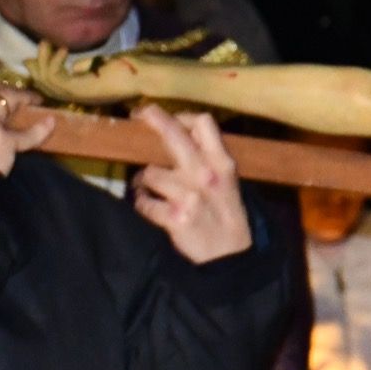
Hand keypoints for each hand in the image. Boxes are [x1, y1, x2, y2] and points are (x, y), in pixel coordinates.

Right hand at [28, 42, 148, 105]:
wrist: (148, 75)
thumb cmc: (132, 68)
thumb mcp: (104, 66)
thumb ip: (88, 67)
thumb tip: (74, 65)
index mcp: (84, 93)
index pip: (53, 87)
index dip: (41, 72)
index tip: (35, 56)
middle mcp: (80, 97)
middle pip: (46, 87)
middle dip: (38, 66)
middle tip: (41, 45)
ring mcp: (81, 95)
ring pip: (48, 82)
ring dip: (44, 61)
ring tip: (47, 43)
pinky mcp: (83, 89)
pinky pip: (57, 78)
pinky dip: (54, 63)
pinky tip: (62, 49)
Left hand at [129, 105, 252, 263]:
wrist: (230, 256)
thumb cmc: (226, 216)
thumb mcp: (229, 182)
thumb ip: (210, 159)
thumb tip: (182, 135)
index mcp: (222, 163)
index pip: (203, 124)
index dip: (182, 117)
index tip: (169, 119)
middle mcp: (205, 174)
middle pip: (173, 135)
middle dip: (154, 119)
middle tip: (140, 113)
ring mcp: (189, 196)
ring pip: (149, 173)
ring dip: (143, 181)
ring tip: (148, 188)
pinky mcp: (174, 217)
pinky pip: (143, 202)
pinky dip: (142, 204)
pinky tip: (149, 206)